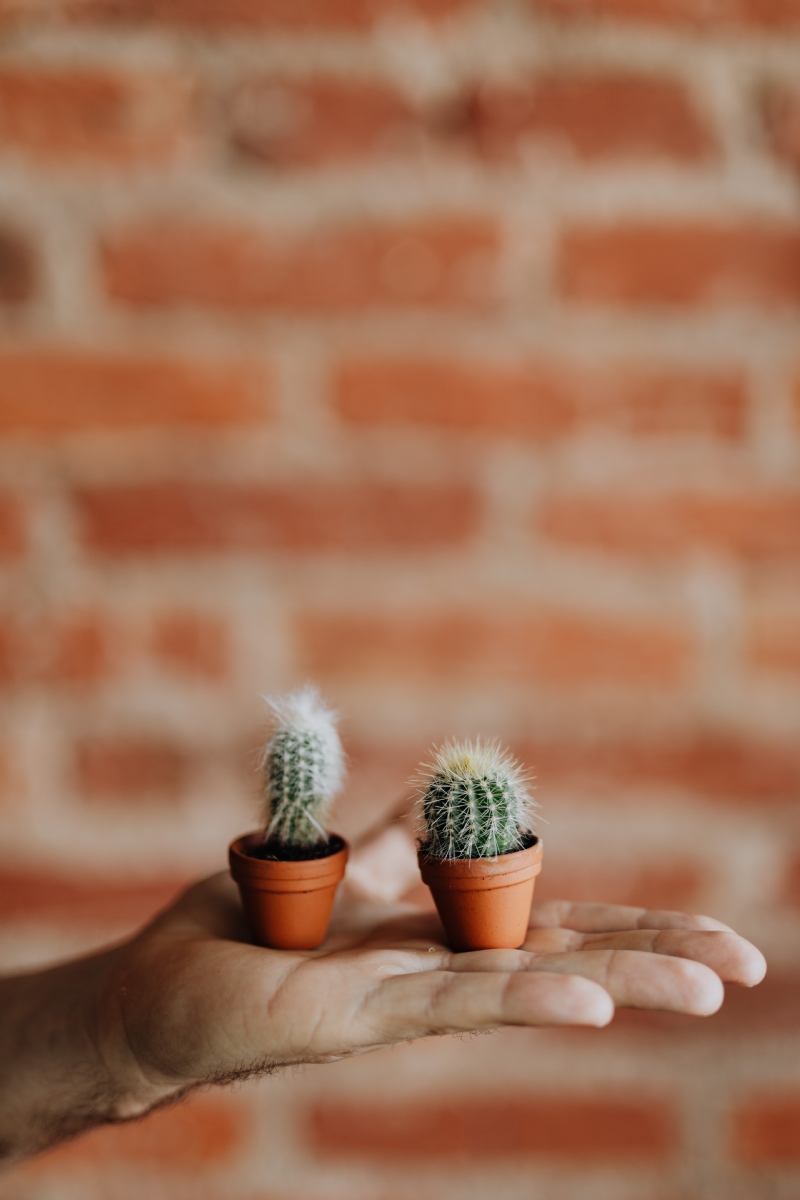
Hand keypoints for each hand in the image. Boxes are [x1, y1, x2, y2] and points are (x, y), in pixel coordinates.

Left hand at [94, 860, 765, 1117]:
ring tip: (704, 988)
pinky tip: (587, 997)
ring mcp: (401, 1000)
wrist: (156, 989)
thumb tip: (452, 786)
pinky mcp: (352, 1015)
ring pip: (525, 984)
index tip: (714, 939)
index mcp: (440, 937)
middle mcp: (434, 974)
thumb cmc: (248, 932)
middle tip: (749, 968)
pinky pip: (445, 997)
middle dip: (655, 962)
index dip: (634, 929)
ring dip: (617, 982)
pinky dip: (520, 991)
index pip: (555, 928)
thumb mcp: (338, 867)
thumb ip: (396, 836)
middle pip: (563, 959)